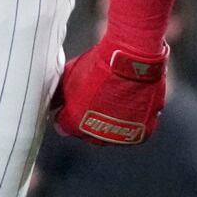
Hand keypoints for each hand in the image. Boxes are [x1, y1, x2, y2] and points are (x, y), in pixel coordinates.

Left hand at [51, 35, 167, 145]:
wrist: (131, 61)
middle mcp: (97, 136)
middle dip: (88, 121)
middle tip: (94, 104)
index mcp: (75, 123)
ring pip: (112, 136)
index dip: (66, 116)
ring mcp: (121, 136)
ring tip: (114, 103)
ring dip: (111, 122)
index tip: (70, 109)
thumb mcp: (69, 76)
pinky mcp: (141, 132)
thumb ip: (59, 95)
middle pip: (88, 135)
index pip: (63, 127)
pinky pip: (133, 132)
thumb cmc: (101, 66)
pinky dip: (132, 122)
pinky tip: (130, 107)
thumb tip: (54, 103)